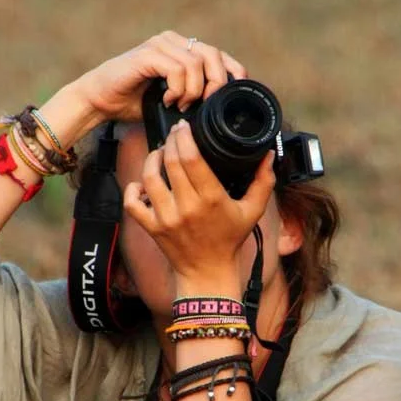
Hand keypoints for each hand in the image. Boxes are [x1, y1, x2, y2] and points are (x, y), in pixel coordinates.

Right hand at [72, 31, 246, 121]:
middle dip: (215, 84)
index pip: (219, 55)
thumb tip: (219, 114)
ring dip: (193, 90)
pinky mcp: (148, 54)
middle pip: (213, 55)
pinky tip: (168, 100)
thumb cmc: (133, 103)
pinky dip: (177, 89)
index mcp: (183, 50)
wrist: (101, 100)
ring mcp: (160, 45)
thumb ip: (193, 98)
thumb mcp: (172, 103)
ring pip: (196, 63)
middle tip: (204, 105)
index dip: (232, 73)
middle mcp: (173, 42)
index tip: (232, 98)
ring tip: (180, 105)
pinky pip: (176, 69)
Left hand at [123, 120, 276, 291]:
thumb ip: (263, 183)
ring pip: (149, 177)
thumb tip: (269, 156)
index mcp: (212, 199)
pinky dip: (132, 190)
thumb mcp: (252, 212)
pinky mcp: (152, 228)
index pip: (192, 158)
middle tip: (173, 135)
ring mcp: (167, 218)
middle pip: (170, 161)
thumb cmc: (229, 241)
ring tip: (158, 154)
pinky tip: (141, 184)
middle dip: (169, 141)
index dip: (184, 136)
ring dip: (151, 159)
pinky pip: (132, 204)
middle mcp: (187, 207)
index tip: (184, 127)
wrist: (207, 274)